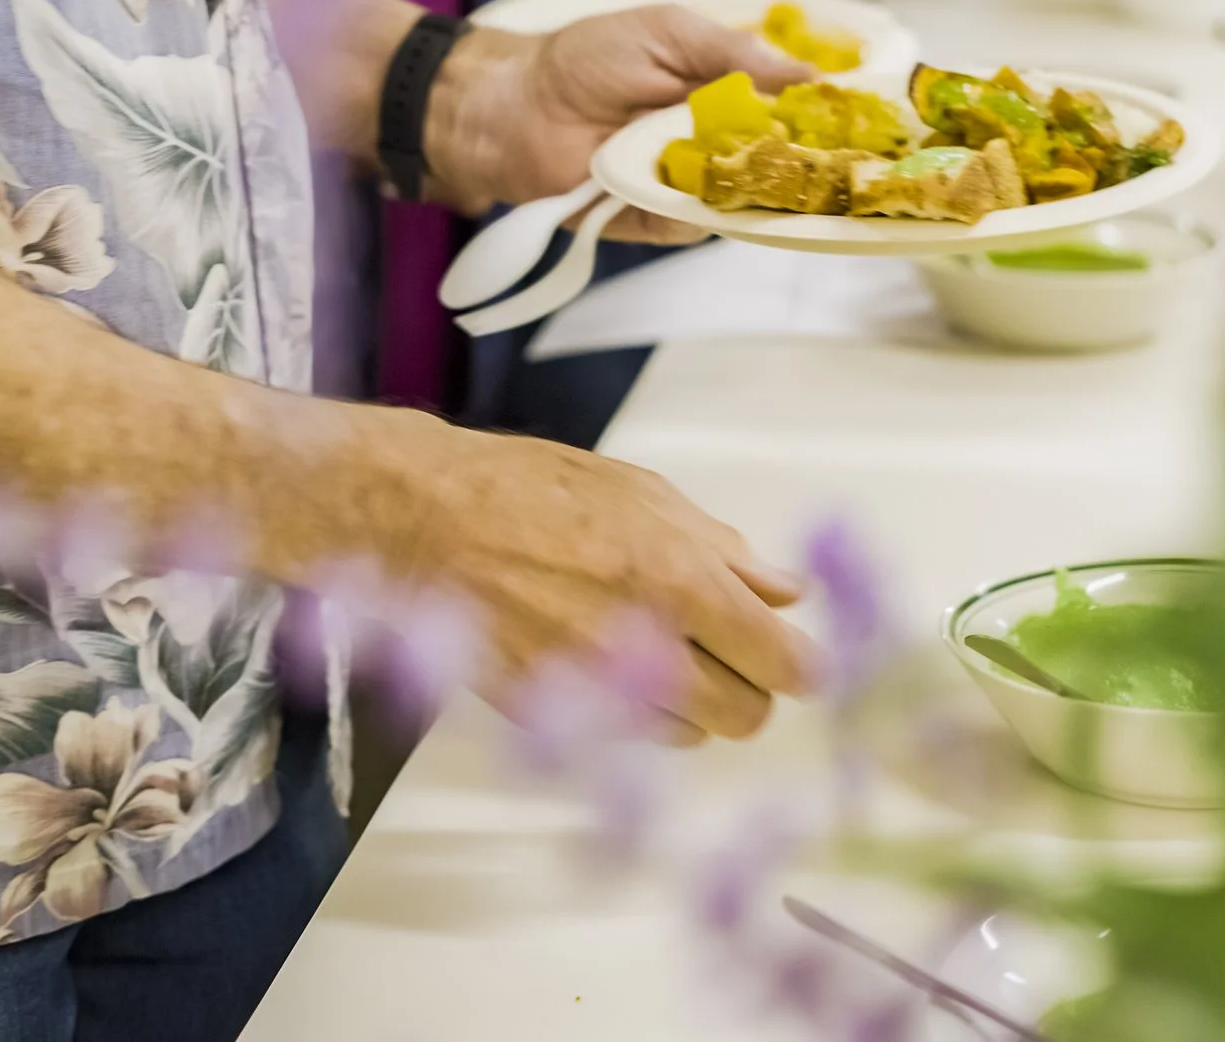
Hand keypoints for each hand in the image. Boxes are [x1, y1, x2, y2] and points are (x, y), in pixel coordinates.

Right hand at [354, 412, 818, 741]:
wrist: (424, 519)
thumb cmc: (530, 489)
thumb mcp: (643, 493)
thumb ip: (724, 548)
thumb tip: (786, 592)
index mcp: (681, 580)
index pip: (783, 662)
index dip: (801, 666)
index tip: (799, 660)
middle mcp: (644, 646)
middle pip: (746, 715)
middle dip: (750, 688)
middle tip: (730, 654)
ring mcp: (595, 690)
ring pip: (690, 735)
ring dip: (694, 703)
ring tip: (663, 652)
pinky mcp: (550, 715)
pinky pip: (628, 735)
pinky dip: (639, 712)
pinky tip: (613, 663)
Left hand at [424, 6, 809, 238]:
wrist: (516, 107)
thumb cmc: (587, 57)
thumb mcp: (668, 29)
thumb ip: (734, 49)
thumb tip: (809, 75)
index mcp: (727, 86)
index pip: (792, 104)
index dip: (824, 109)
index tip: (860, 107)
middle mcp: (719, 136)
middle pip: (784, 156)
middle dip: (809, 153)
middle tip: (840, 148)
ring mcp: (694, 180)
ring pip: (751, 194)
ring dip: (763, 181)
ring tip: (777, 165)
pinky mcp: (663, 218)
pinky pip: (700, 222)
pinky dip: (706, 207)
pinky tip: (713, 187)